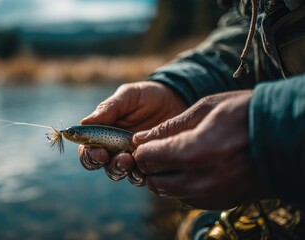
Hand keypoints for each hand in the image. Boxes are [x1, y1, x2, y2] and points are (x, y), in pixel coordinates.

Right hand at [78, 81, 186, 182]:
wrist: (176, 99)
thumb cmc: (147, 96)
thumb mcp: (128, 95)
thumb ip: (108, 108)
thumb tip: (83, 122)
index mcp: (102, 132)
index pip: (87, 150)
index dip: (88, 155)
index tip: (99, 152)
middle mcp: (113, 148)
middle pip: (101, 166)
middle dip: (109, 164)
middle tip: (122, 158)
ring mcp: (130, 158)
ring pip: (119, 173)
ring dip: (123, 170)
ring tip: (133, 160)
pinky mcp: (148, 165)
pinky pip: (141, 177)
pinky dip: (142, 175)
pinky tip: (149, 168)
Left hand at [133, 91, 273, 208]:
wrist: (284, 137)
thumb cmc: (245, 115)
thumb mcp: (206, 109)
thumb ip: (169, 127)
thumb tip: (141, 138)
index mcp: (193, 152)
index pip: (146, 159)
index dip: (142, 149)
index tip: (146, 142)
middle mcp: (199, 181)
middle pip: (153, 181)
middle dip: (150, 165)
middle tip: (159, 150)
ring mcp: (210, 195)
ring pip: (168, 192)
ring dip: (165, 176)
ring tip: (177, 157)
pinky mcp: (219, 203)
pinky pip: (186, 199)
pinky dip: (182, 186)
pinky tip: (193, 169)